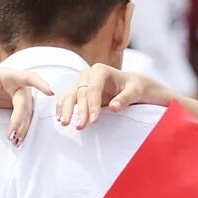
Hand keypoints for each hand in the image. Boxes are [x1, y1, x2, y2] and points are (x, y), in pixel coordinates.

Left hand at [0, 64, 53, 144]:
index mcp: (10, 76)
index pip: (28, 78)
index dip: (40, 84)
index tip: (50, 92)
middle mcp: (19, 86)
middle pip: (25, 103)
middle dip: (20, 119)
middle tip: (12, 135)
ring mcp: (20, 97)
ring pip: (26, 113)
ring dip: (22, 127)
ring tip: (15, 141)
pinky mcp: (18, 107)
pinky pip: (23, 118)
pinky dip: (20, 128)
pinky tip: (16, 140)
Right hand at [55, 63, 174, 129]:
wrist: (131, 85)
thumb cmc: (135, 87)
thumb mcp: (136, 91)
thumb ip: (126, 98)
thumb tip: (114, 107)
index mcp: (100, 70)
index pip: (92, 89)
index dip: (92, 105)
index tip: (94, 120)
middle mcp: (87, 74)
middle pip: (79, 94)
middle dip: (79, 111)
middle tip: (80, 126)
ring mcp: (80, 83)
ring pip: (69, 96)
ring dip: (66, 111)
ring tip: (65, 124)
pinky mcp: (77, 91)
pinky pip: (66, 100)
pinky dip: (62, 109)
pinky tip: (61, 119)